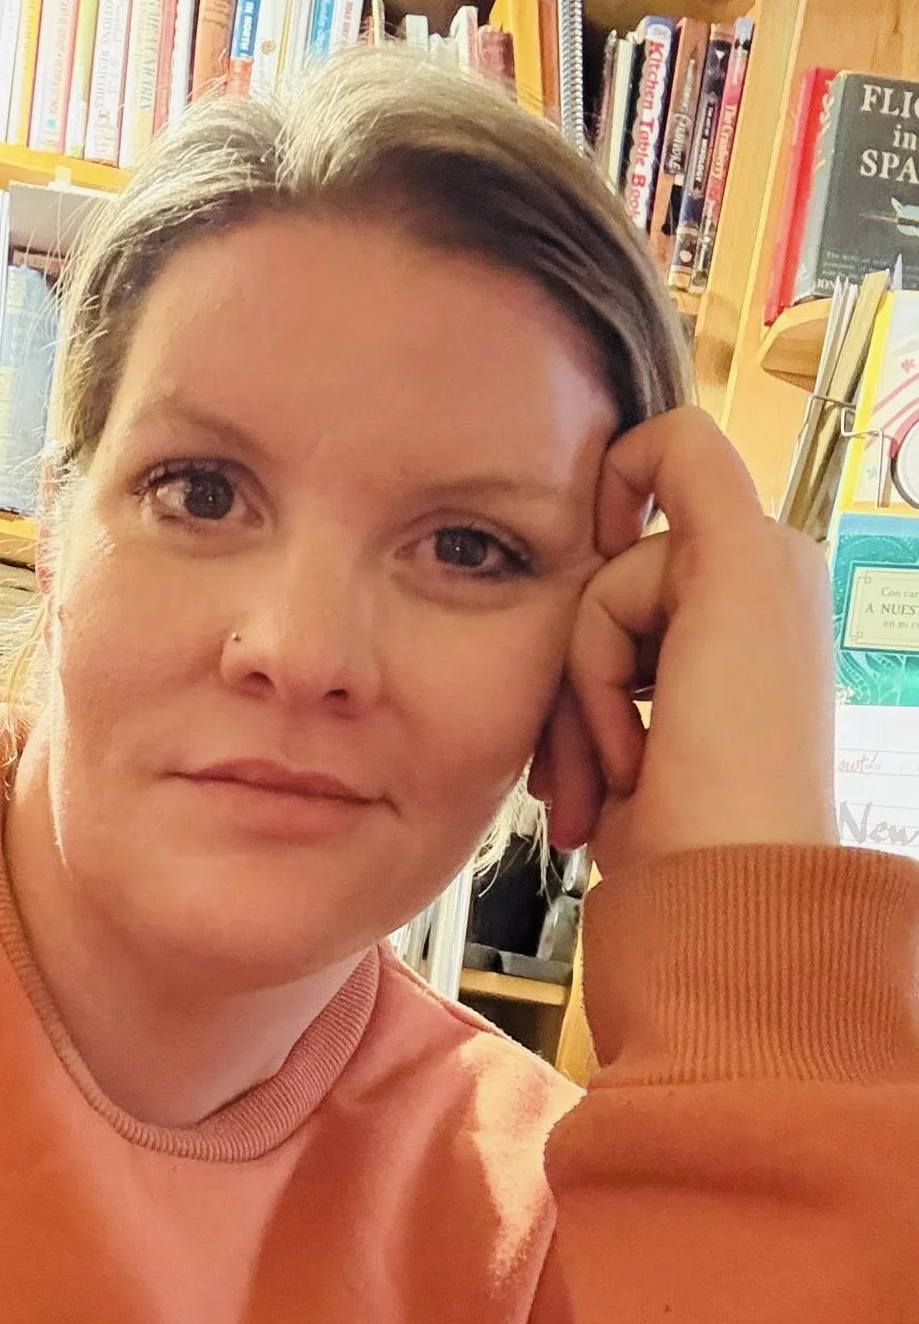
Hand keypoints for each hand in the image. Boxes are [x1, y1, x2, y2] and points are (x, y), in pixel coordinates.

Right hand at [529, 406, 836, 875]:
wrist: (715, 886)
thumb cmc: (740, 755)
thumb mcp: (738, 576)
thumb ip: (698, 479)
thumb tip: (648, 438)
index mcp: (760, 562)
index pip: (654, 481)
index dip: (614, 510)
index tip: (598, 552)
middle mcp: (724, 613)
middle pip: (597, 581)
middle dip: (586, 663)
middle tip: (626, 724)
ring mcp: (676, 680)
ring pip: (568, 652)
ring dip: (574, 724)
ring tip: (612, 779)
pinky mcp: (637, 738)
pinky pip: (564, 713)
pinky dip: (568, 757)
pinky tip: (594, 799)